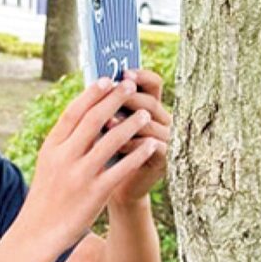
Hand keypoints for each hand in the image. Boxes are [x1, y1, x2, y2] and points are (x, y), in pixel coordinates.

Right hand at [18, 77, 160, 254]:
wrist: (37, 233)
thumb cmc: (47, 197)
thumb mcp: (49, 165)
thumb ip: (66, 144)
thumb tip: (86, 119)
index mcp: (52, 148)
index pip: (73, 113)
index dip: (91, 94)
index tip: (107, 80)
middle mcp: (64, 157)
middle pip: (92, 120)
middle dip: (114, 100)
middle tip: (130, 86)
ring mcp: (79, 175)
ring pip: (110, 141)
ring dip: (130, 124)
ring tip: (145, 114)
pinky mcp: (94, 194)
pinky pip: (120, 169)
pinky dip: (136, 154)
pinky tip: (149, 145)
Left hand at [103, 68, 170, 206]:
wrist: (110, 188)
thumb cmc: (103, 152)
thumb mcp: (103, 125)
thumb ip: (104, 106)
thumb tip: (94, 84)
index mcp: (149, 106)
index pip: (153, 83)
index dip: (140, 76)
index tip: (123, 73)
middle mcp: (162, 119)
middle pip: (150, 101)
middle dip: (128, 98)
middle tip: (111, 96)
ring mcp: (166, 139)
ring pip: (150, 124)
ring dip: (127, 122)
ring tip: (107, 122)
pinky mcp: (164, 160)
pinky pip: (152, 147)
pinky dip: (133, 146)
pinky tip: (117, 147)